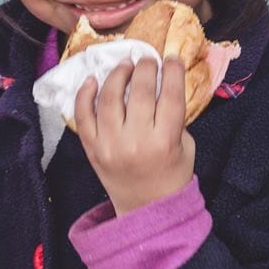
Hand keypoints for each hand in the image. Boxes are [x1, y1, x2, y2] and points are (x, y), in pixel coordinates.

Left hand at [74, 56, 195, 215]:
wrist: (146, 210)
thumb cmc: (171, 175)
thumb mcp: (185, 146)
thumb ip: (174, 117)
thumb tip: (162, 82)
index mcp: (165, 141)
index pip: (171, 95)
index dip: (173, 71)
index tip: (171, 58)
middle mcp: (136, 141)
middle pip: (140, 91)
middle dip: (145, 68)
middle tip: (147, 59)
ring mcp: (110, 144)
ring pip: (109, 98)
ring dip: (118, 74)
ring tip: (125, 65)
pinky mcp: (92, 149)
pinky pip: (83, 116)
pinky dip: (84, 95)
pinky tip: (93, 80)